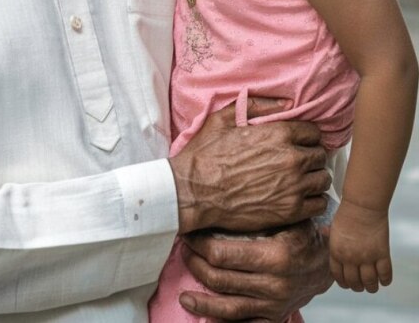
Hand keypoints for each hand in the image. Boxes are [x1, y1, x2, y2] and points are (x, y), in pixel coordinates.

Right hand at [169, 99, 329, 233]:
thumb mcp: (223, 118)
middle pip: (320, 155)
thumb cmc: (206, 153)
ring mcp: (293, 187)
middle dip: (310, 156)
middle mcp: (292, 158)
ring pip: (323, 179)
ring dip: (313, 178)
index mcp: (279, 133)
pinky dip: (312, 200)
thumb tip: (285, 103)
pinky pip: (319, 204)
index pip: (313, 132)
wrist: (194, 191)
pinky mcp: (291, 211)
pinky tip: (298, 197)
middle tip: (296, 162)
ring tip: (299, 180)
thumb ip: (256, 105)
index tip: (296, 142)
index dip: (304, 136)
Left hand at [179, 220, 331, 320]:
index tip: (188, 235)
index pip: (222, 254)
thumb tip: (215, 200)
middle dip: (195, 265)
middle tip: (183, 253)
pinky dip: (223, 321)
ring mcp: (274, 303)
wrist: (328, 262)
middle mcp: (274, 283)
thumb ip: (256, 213)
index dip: (199, 245)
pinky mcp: (275, 316)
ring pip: (228, 308)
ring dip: (202, 302)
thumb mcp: (285, 216)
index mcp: (274, 255)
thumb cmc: (302, 232)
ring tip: (184, 296)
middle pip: (220, 279)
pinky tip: (207, 315)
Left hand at [329, 199, 391, 291]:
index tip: (347, 283)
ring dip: (371, 287)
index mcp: (336, 252)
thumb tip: (322, 231)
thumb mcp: (334, 225)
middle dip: (357, 287)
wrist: (363, 205)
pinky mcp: (382, 254)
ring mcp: (367, 257)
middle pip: (354, 283)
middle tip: (361, 285)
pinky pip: (385, 275)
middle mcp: (350, 258)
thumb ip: (330, 234)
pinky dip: (385, 280)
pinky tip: (383, 280)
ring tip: (372, 285)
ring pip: (369, 283)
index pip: (338, 276)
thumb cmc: (347, 212)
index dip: (343, 283)